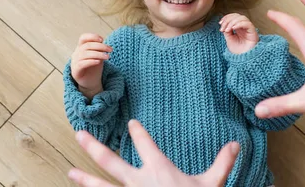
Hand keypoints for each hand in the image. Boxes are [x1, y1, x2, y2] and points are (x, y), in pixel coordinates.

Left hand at [68, 120, 239, 186]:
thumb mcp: (212, 184)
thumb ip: (222, 162)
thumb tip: (235, 144)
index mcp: (159, 170)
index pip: (145, 144)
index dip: (138, 133)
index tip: (131, 124)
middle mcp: (139, 182)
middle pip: (111, 161)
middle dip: (94, 148)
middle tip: (79, 135)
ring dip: (85, 179)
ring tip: (70, 172)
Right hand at [71, 33, 112, 98]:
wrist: (92, 82)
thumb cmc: (95, 68)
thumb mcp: (99, 56)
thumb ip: (99, 49)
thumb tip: (102, 42)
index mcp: (81, 48)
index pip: (83, 38)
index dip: (92, 36)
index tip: (102, 39)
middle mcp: (76, 54)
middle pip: (86, 46)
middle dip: (100, 46)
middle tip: (110, 49)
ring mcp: (74, 62)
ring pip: (85, 54)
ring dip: (98, 54)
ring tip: (107, 57)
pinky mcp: (75, 71)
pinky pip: (82, 64)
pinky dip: (91, 61)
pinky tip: (98, 62)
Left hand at [219, 13, 258, 53]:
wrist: (243, 59)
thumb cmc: (238, 50)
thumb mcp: (229, 39)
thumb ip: (227, 31)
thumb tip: (224, 24)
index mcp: (238, 27)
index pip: (233, 17)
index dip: (226, 17)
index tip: (220, 23)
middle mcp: (244, 26)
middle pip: (237, 16)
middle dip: (228, 20)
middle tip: (223, 28)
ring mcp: (249, 28)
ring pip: (242, 18)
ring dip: (232, 22)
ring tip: (227, 29)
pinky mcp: (253, 31)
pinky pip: (247, 23)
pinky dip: (239, 24)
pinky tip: (233, 28)